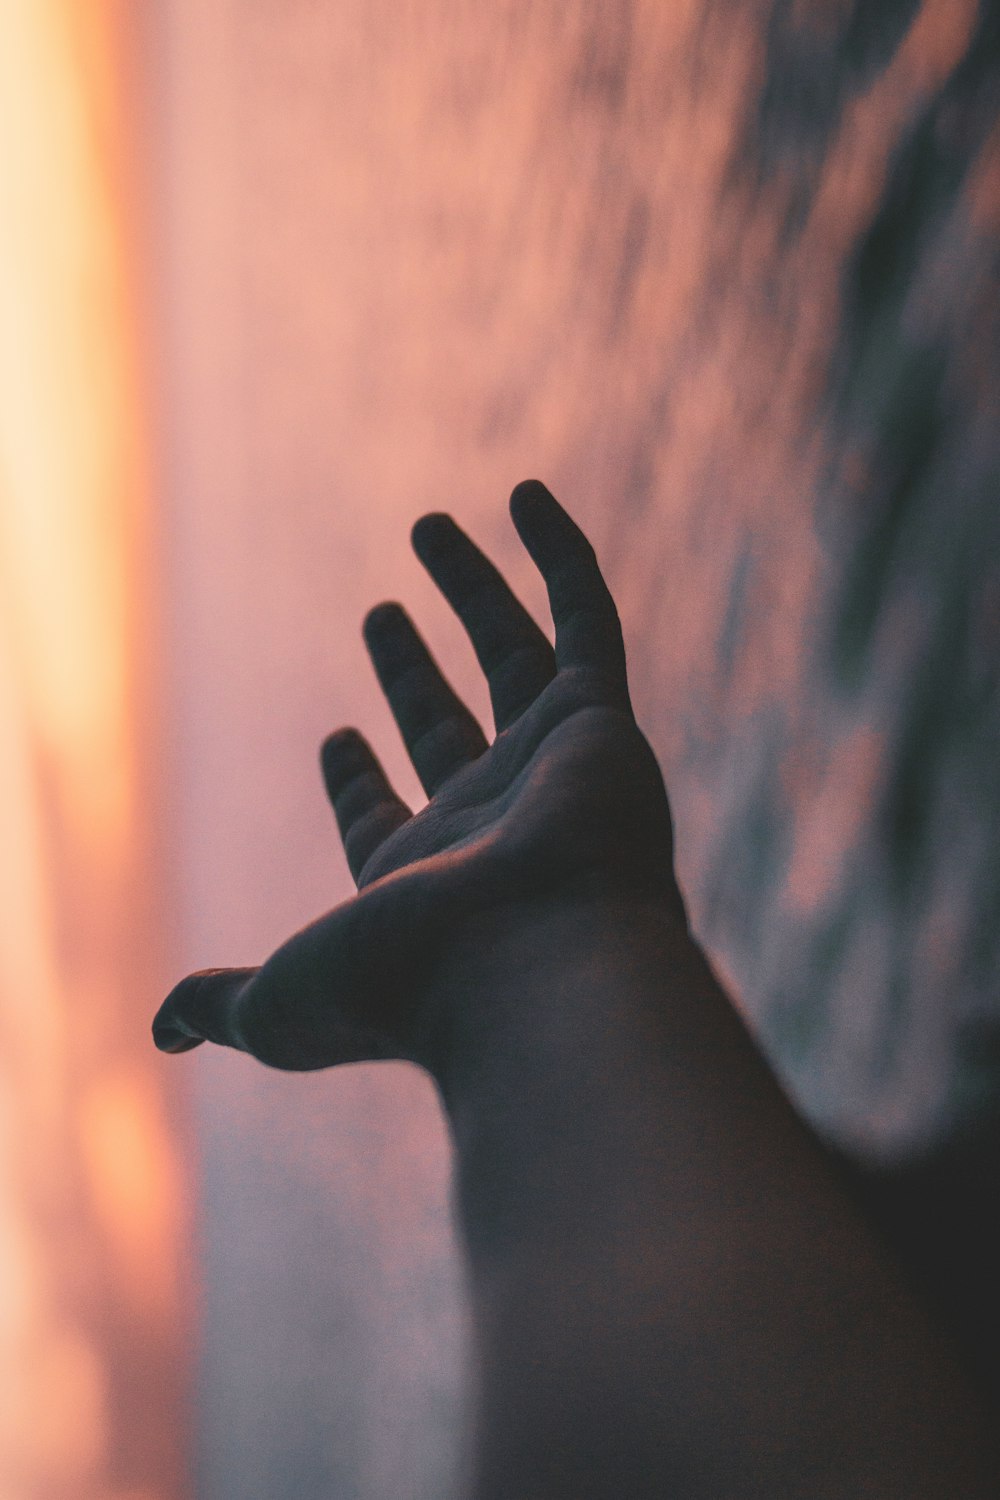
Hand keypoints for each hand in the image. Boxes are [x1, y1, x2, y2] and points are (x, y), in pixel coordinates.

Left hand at [152, 480, 684, 1073]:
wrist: (532, 972)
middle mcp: (490, 820)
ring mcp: (550, 768)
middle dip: (413, 671)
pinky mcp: (601, 720)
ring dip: (474, 591)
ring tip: (427, 526)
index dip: (356, 779)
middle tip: (376, 611)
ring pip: (514, 657)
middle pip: (447, 725)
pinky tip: (523, 496)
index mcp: (419, 880)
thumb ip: (223, 1000)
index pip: (385, 816)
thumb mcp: (283, 1002)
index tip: (335, 736)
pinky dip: (560, 557)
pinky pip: (587, 620)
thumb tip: (162, 1027)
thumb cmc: (409, 990)